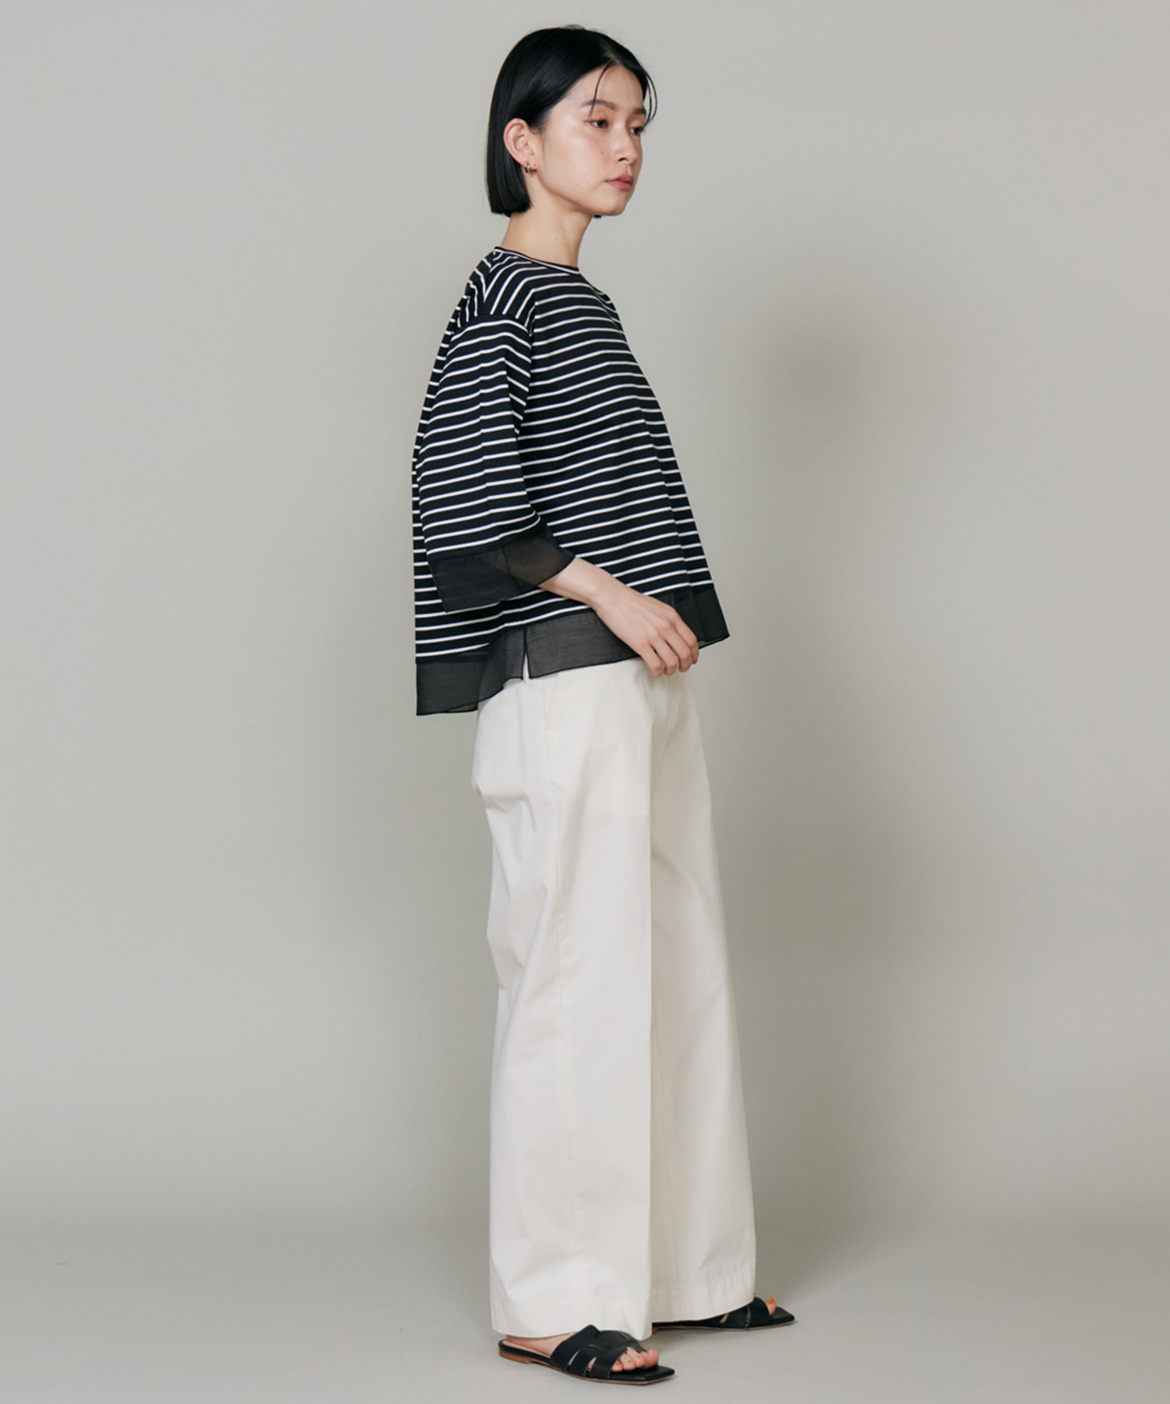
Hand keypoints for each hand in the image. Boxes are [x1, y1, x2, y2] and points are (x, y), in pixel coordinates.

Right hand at [539, 558, 698, 675]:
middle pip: (685, 652)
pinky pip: (655, 664)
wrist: (613, 598)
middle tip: (682, 669)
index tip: (692, 659)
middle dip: (685, 665)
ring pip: (672, 661)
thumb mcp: (658, 607)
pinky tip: (656, 671)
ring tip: (667, 671)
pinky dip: (658, 672)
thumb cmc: (631, 602)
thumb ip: (668, 620)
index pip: (691, 639)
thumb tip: (674, 634)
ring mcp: (653, 636)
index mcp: (672, 617)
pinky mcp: (640, 644)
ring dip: (672, 670)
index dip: (694, 653)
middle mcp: (665, 626)